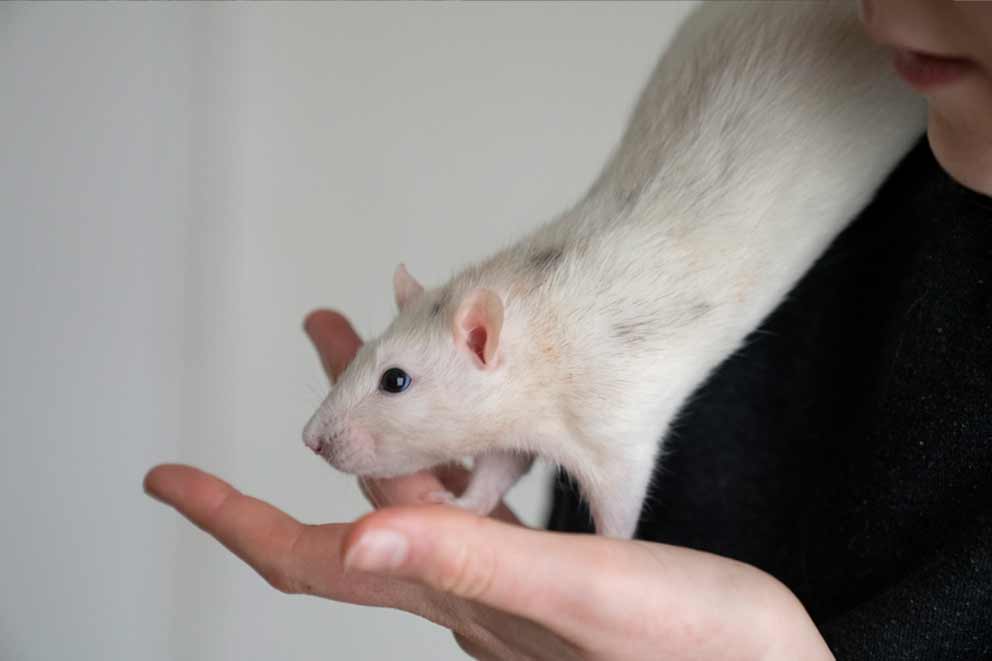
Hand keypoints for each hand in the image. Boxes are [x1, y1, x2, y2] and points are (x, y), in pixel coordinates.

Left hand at [143, 310, 833, 660]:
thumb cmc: (695, 649)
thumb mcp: (582, 597)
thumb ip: (472, 566)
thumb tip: (357, 534)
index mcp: (458, 593)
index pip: (313, 558)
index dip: (231, 519)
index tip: (166, 480)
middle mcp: (466, 585)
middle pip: (365, 492)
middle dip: (332, 410)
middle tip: (320, 324)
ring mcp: (505, 575)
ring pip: (420, 478)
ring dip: (392, 405)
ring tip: (388, 331)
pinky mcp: (546, 560)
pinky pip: (476, 486)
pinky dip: (457, 430)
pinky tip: (472, 402)